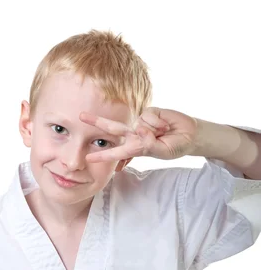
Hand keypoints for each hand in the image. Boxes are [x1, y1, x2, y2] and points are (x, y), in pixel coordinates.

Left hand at [80, 107, 197, 163]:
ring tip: (165, 133)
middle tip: (80, 116)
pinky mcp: (150, 111)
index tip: (88, 158)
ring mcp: (141, 122)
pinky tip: (166, 125)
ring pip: (139, 125)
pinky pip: (149, 116)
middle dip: (96, 121)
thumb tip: (139, 130)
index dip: (103, 155)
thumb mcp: (161, 152)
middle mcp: (134, 134)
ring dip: (155, 131)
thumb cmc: (174, 147)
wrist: (190, 135)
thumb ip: (149, 144)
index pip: (116, 152)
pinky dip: (159, 122)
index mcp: (135, 148)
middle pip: (112, 128)